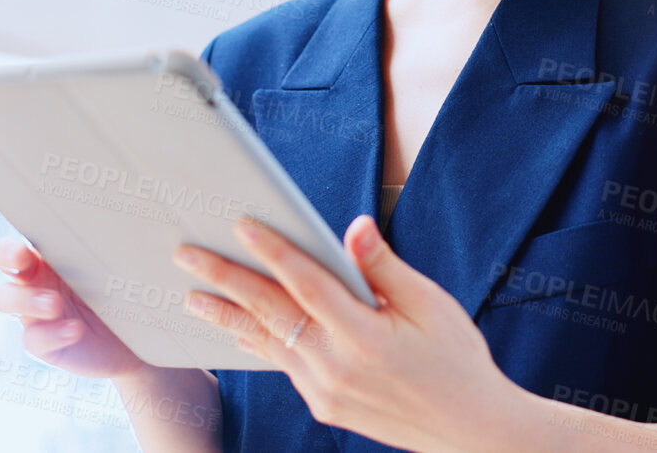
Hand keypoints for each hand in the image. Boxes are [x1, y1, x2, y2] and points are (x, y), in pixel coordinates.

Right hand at [0, 235, 147, 379]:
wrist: (133, 338)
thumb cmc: (120, 293)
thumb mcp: (111, 269)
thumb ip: (102, 250)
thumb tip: (120, 229)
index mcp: (45, 260)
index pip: (12, 251)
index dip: (8, 250)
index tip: (21, 251)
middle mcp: (34, 285)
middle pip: (2, 270)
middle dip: (8, 266)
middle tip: (25, 262)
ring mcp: (34, 315)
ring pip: (6, 302)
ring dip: (27, 300)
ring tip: (55, 304)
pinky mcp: (42, 345)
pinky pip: (33, 339)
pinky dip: (53, 333)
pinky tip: (76, 330)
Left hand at [173, 214, 521, 452]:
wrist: (470, 430)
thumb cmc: (457, 359)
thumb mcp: (432, 305)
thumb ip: (384, 267)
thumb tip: (352, 227)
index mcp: (366, 337)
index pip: (307, 284)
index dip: (273, 251)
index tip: (241, 224)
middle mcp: (337, 367)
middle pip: (270, 313)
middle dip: (225, 280)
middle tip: (186, 254)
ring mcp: (325, 391)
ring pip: (268, 342)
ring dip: (228, 315)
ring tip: (193, 294)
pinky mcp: (324, 405)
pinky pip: (283, 365)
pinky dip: (259, 342)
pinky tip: (238, 328)